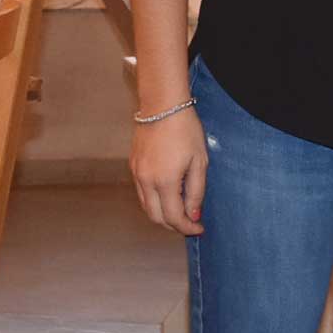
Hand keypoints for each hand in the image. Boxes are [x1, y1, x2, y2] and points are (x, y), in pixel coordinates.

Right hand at [131, 107, 207, 235]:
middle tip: (190, 223)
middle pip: (156, 218)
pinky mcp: (133, 165)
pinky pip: (142, 192)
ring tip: (180, 210)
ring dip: (162, 214)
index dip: (187, 228)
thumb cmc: (185, 129)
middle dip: (174, 226)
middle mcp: (146, 181)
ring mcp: (137, 173)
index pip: (174, 218)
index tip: (199, 228)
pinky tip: (167, 194)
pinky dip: (154, 201)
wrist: (162, 105)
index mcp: (165, 181)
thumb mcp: (199, 161)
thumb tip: (193, 215)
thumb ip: (196, 191)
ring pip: (146, 207)